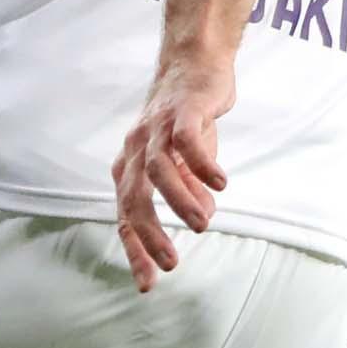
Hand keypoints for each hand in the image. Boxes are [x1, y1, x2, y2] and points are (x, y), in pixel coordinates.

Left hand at [113, 48, 233, 291]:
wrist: (196, 64)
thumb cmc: (186, 119)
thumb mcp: (185, 162)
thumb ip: (189, 190)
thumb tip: (202, 217)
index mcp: (131, 166)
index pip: (126, 215)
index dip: (135, 250)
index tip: (148, 283)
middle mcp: (136, 149)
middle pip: (133, 196)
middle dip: (149, 234)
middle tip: (171, 262)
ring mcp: (157, 128)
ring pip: (158, 171)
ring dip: (179, 201)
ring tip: (202, 223)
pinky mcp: (182, 111)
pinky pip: (186, 141)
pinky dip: (202, 164)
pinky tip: (220, 184)